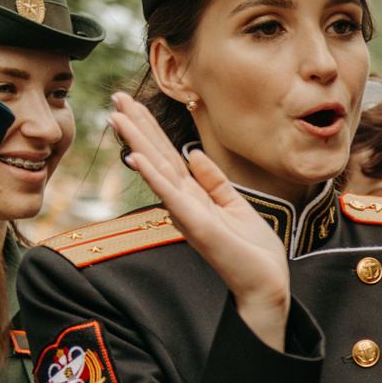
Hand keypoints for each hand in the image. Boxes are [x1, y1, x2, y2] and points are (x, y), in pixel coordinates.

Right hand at [107, 93, 287, 348]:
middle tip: (115, 98)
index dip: (151, 129)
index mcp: (195, 197)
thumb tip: (192, 153)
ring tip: (117, 117)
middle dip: (137, 127)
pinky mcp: (197, 226)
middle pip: (157, 157)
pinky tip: (137, 157)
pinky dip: (154, 176)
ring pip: (158, 171)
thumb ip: (214, 181)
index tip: (132, 104)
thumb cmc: (253, 251)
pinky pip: (172, 196)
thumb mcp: (236, 206)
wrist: (266, 284)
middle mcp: (185, 203)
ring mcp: (188, 214)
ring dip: (137, 143)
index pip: (167, 156)